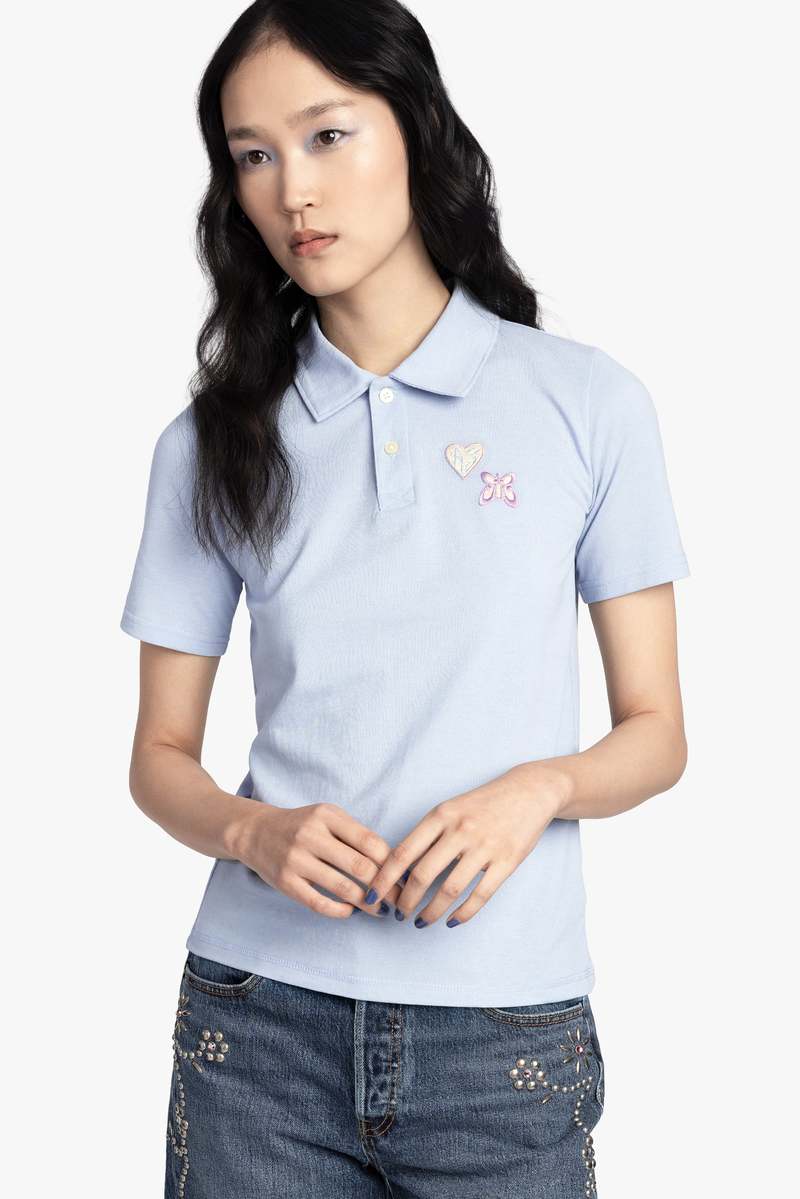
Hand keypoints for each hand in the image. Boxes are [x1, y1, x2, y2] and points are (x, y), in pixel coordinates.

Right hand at [235, 801, 405, 918]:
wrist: (255, 832)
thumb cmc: (302, 825)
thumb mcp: (327, 816)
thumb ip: (356, 833)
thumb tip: (392, 862)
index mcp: (326, 816)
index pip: (370, 842)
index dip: (393, 863)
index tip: (405, 878)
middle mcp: (311, 836)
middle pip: (360, 867)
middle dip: (386, 888)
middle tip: (400, 901)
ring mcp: (296, 860)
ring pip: (343, 888)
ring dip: (368, 904)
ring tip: (381, 910)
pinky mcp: (285, 883)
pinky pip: (319, 903)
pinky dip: (340, 911)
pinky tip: (351, 911)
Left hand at [363, 764, 567, 927]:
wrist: (529, 791)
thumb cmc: (483, 803)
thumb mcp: (450, 808)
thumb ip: (428, 834)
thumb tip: (398, 867)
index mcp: (440, 815)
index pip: (403, 852)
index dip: (384, 878)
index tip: (372, 895)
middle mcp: (460, 830)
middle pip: (422, 875)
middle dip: (406, 901)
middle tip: (399, 914)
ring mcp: (484, 846)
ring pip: (450, 890)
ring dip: (431, 912)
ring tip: (422, 921)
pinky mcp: (507, 861)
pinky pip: (480, 895)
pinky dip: (463, 913)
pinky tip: (453, 921)